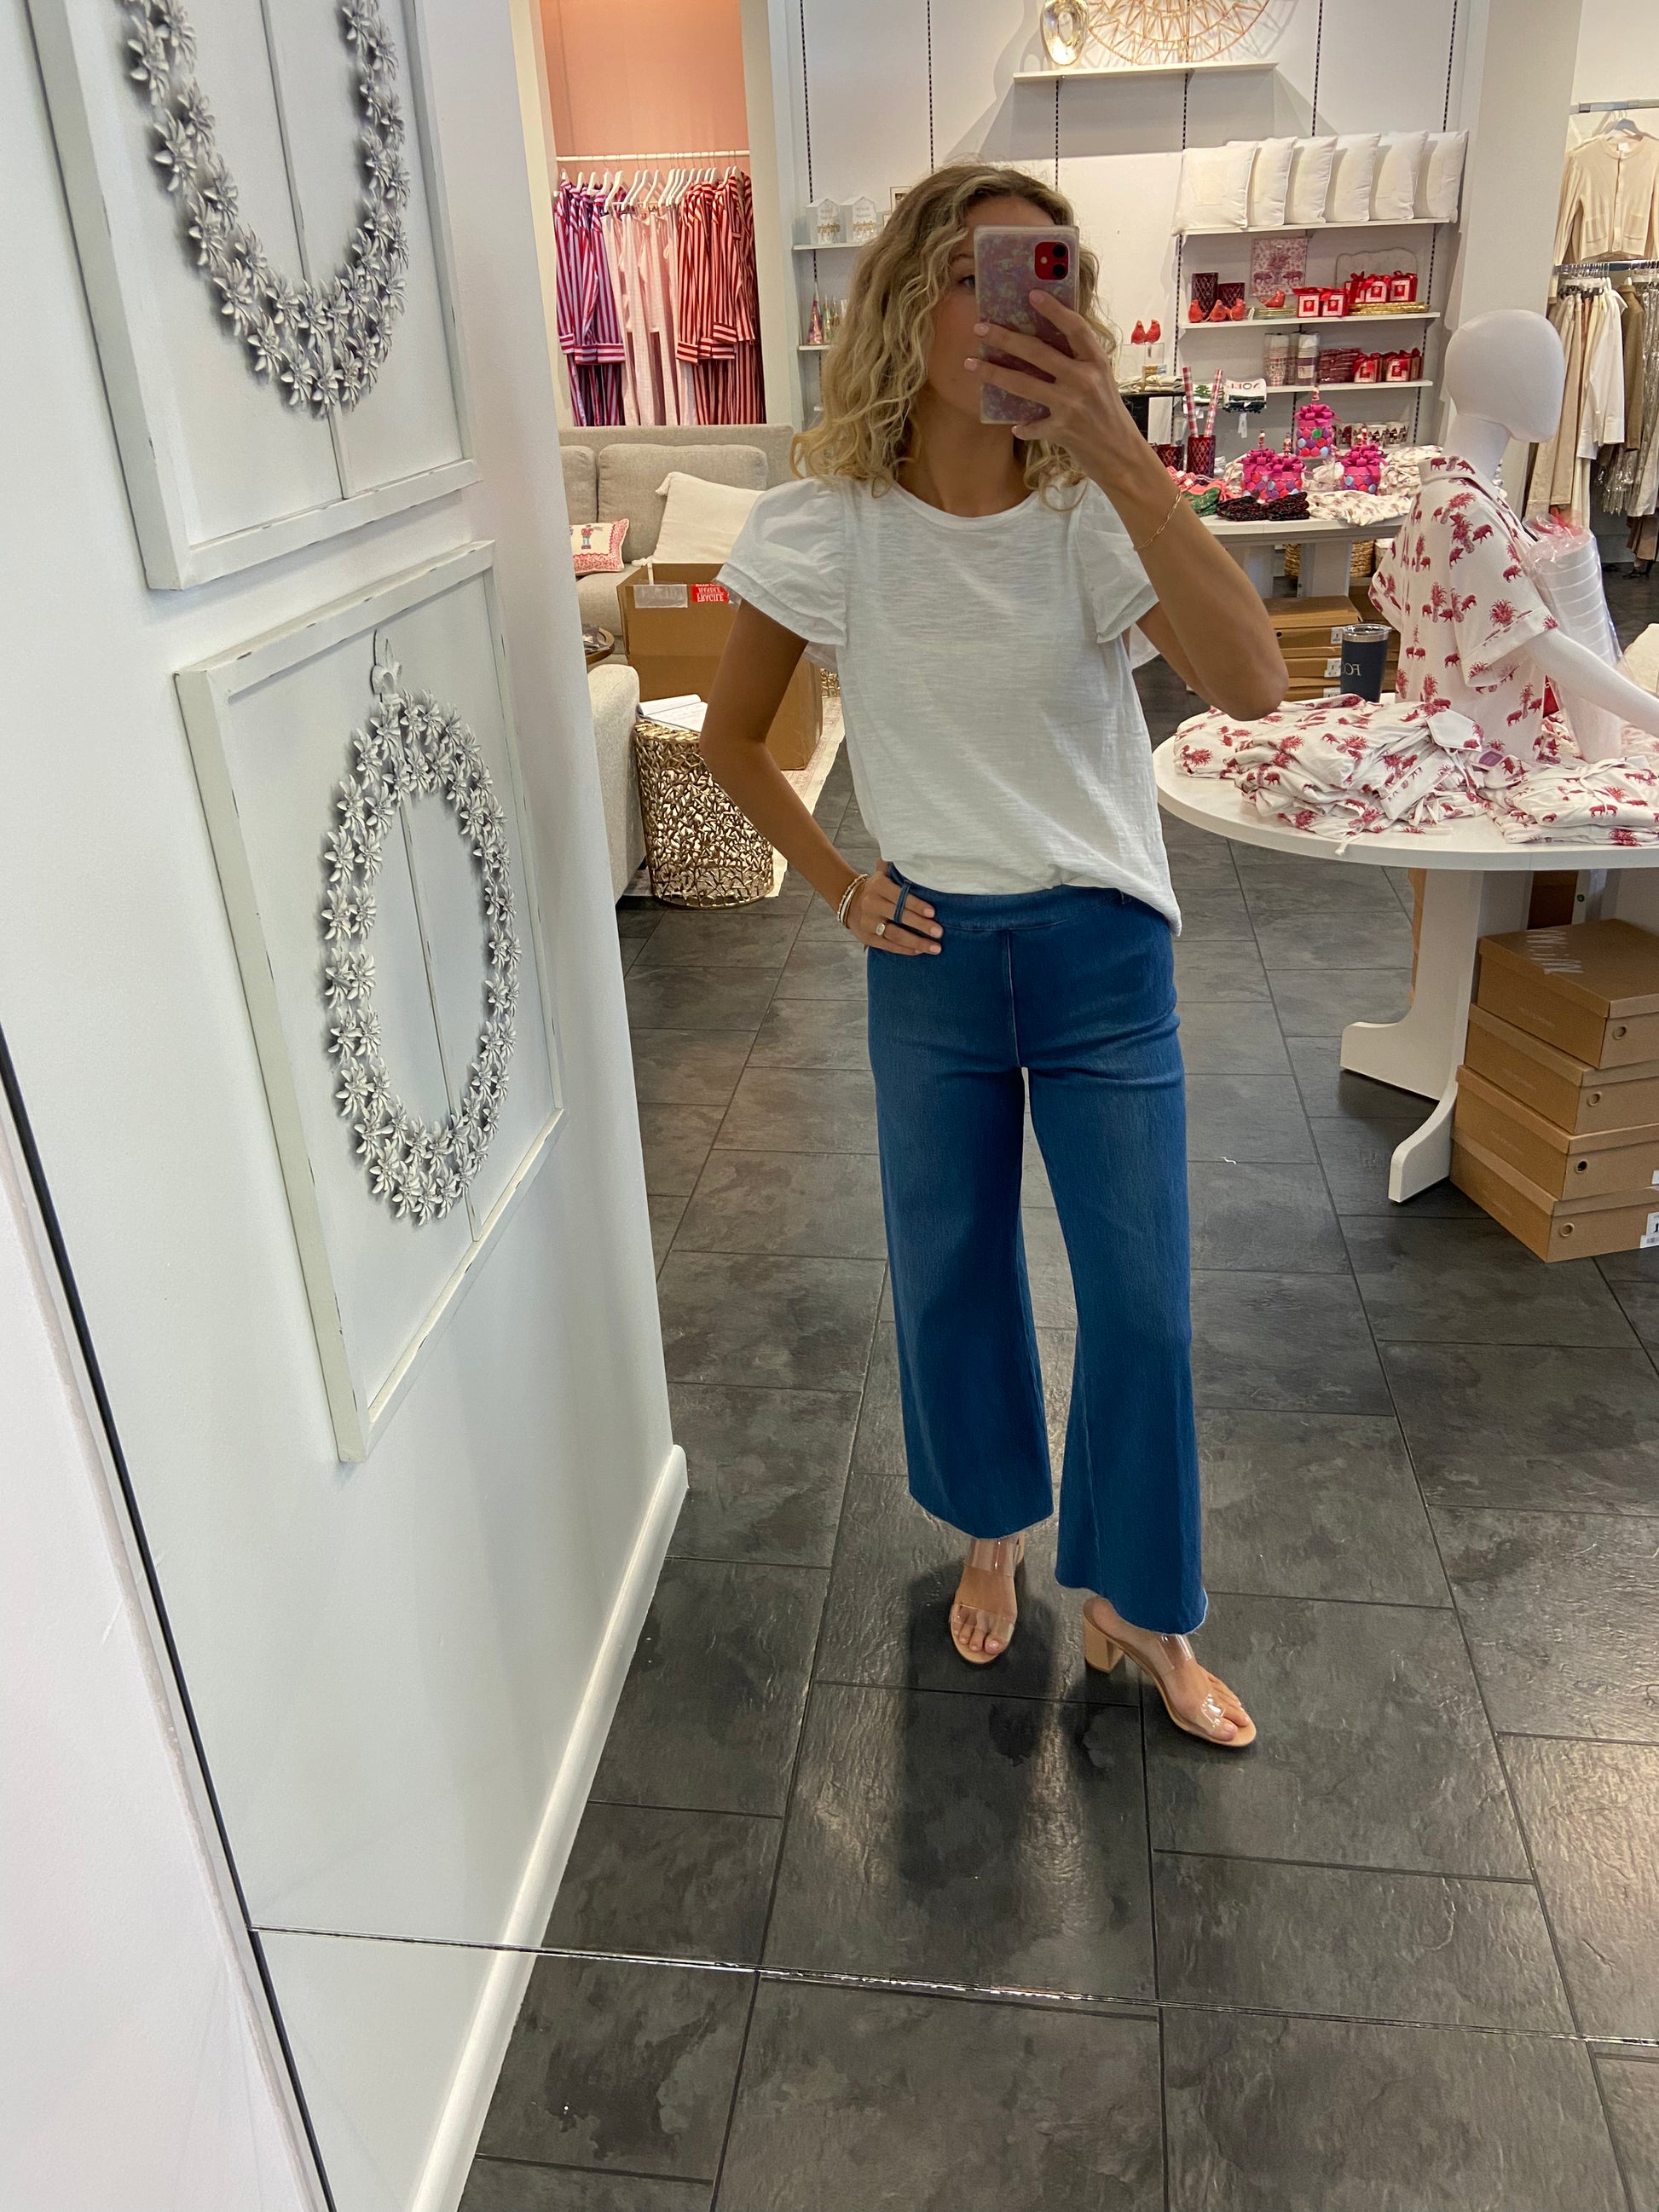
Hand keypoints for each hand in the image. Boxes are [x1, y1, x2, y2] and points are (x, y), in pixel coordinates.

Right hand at [844, 862, 941, 953]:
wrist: (849, 901)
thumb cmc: (876, 887)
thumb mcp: (882, 873)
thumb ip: (895, 865)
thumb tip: (910, 850)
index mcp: (878, 886)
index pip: (899, 896)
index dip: (916, 905)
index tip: (933, 912)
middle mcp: (871, 905)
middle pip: (898, 916)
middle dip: (921, 925)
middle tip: (939, 932)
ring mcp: (868, 923)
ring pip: (894, 934)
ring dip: (916, 942)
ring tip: (935, 947)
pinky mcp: (867, 938)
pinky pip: (888, 946)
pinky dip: (905, 949)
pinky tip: (920, 951)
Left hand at [968, 291, 1148, 486]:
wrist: (1122, 455)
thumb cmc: (1109, 415)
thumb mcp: (1102, 381)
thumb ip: (1080, 363)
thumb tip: (1044, 344)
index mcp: (1096, 362)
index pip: (1075, 328)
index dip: (1054, 310)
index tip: (1032, 294)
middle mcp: (1084, 379)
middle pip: (1037, 352)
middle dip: (1005, 338)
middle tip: (980, 327)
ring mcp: (1071, 405)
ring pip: (1024, 384)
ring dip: (994, 373)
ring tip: (970, 364)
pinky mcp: (1062, 430)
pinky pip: (1032, 425)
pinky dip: (1022, 427)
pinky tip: (1014, 426)